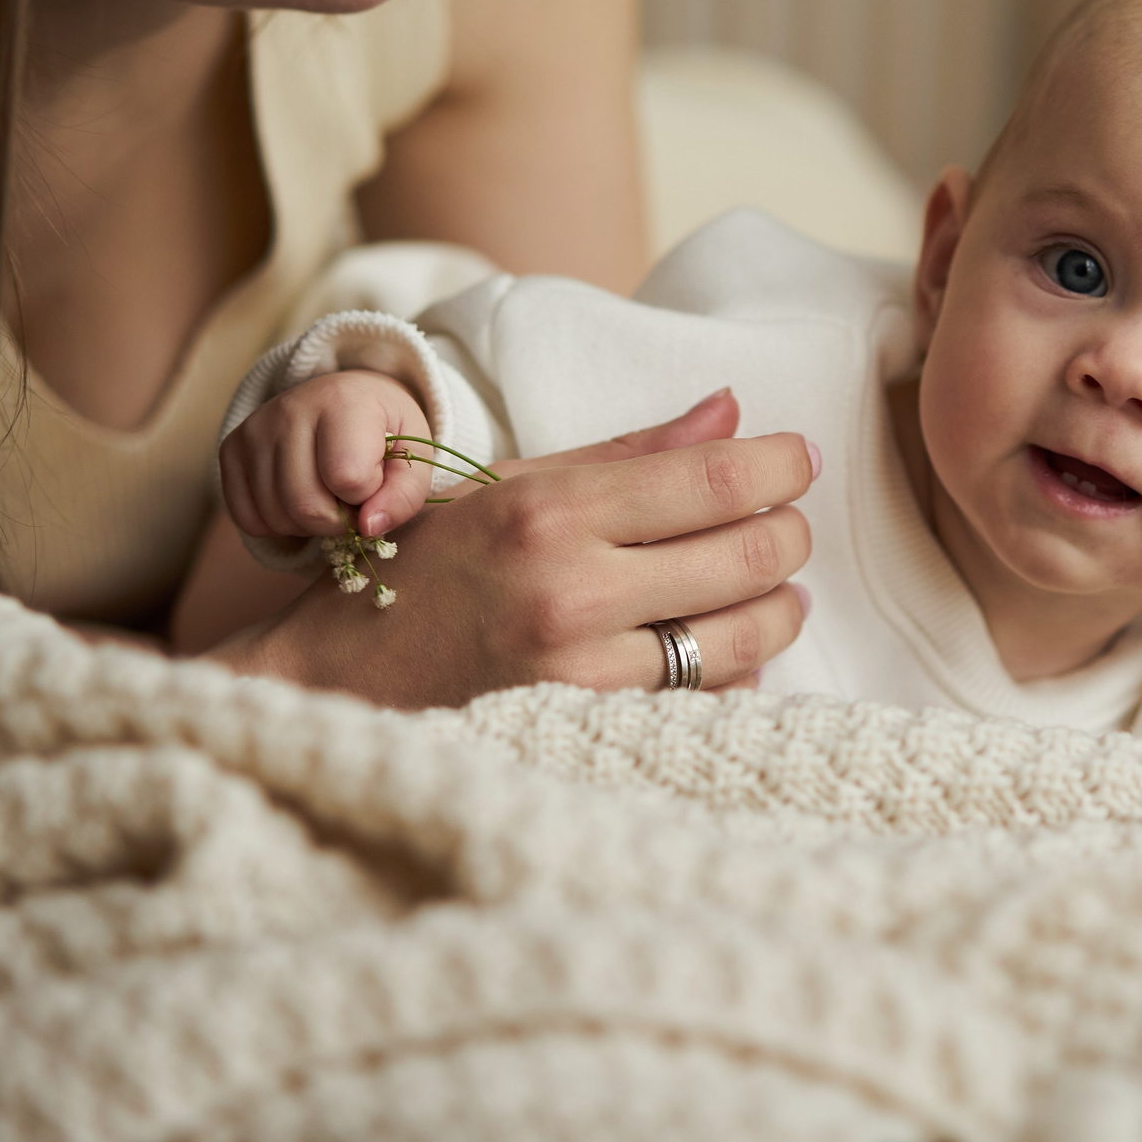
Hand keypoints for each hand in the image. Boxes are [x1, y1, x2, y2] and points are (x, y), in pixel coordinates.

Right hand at [206, 388, 817, 707]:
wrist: (342, 681)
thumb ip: (628, 452)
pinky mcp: (592, 732)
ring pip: (743, 636)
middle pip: (747, 555)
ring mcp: (584, 672)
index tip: (799, 457)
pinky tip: (728, 648)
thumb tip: (732, 410)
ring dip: (780, 606)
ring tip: (775, 589)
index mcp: (552, 511)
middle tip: (789, 522)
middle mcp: (572, 590)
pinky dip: (737, 671)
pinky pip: (707, 699)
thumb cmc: (428, 569)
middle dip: (790, 532)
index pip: (712, 480)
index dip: (780, 464)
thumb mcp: (510, 486)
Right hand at [220, 371, 436, 548]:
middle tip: (351, 498)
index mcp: (342, 400)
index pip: (349, 479)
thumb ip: (404, 496)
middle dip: (338, 520)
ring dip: (309, 524)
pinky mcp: (231, 449)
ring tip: (327, 493)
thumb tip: (368, 528)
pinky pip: (247, 518)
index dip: (369, 493)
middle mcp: (289, 408)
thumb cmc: (385, 430)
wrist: (347, 397)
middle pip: (306, 506)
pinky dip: (277, 524)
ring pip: (277, 517)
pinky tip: (298, 496)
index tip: (375, 474)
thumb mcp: (414, 455)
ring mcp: (254, 429)